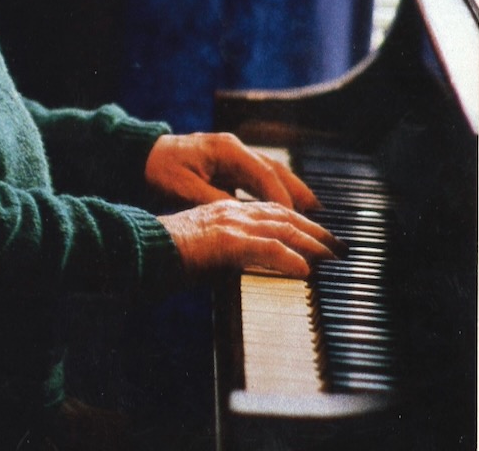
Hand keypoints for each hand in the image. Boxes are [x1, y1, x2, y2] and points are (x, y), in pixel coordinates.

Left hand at [144, 132, 318, 210]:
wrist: (141, 156)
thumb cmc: (160, 172)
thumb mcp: (185, 189)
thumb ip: (215, 202)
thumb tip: (243, 216)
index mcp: (226, 149)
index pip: (263, 173)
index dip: (281, 197)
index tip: (296, 219)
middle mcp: (234, 148)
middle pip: (274, 169)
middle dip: (297, 191)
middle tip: (319, 214)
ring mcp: (233, 154)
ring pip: (270, 171)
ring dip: (291, 190)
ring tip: (313, 210)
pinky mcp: (229, 164)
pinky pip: (259, 177)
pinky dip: (275, 190)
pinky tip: (286, 206)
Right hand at [159, 198, 341, 276]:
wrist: (140, 246)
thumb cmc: (164, 250)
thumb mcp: (200, 245)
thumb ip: (223, 247)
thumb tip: (245, 263)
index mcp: (224, 208)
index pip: (270, 209)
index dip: (297, 219)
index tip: (318, 233)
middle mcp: (230, 210)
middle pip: (282, 215)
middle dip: (314, 228)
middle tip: (338, 245)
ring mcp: (229, 224)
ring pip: (281, 228)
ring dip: (311, 242)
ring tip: (332, 256)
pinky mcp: (226, 242)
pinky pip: (265, 249)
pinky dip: (288, 258)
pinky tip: (304, 269)